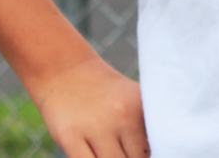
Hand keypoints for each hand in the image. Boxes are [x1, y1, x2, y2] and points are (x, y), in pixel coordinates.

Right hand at [30, 55, 148, 157]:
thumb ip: (142, 126)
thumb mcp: (130, 99)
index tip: (139, 149)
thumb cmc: (101, 92)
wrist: (64, 69)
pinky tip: (92, 154)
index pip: (154, 146)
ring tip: (107, 149)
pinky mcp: (69, 136)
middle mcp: (121, 115)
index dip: (146, 153)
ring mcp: (95, 126)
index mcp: (138, 106)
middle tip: (122, 148)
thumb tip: (154, 152)